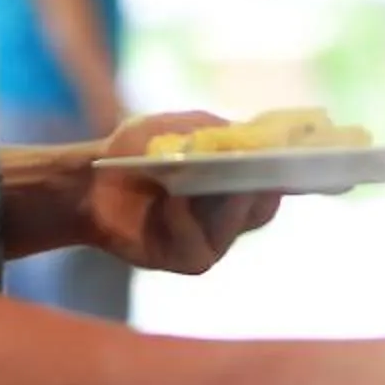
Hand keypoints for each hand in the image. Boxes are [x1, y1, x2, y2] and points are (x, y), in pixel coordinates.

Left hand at [80, 112, 282, 274]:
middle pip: (261, 210)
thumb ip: (216, 130)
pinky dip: (185, 221)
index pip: (273, 182)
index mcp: (235, 181)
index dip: (286, 172)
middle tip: (262, 173)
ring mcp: (210, 240)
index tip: (294, 159)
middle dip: (263, 190)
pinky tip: (173, 201)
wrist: (91, 180)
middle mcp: (229, 215)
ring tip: (222, 183)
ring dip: (226, 206)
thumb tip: (251, 140)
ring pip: (234, 229)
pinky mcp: (185, 258)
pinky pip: (197, 245)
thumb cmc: (137, 149)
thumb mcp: (179, 126)